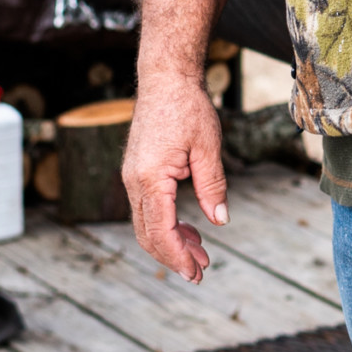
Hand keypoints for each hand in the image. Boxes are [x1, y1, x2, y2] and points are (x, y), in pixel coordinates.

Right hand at [124, 77, 228, 281]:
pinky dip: (167, 223)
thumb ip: (212, 186)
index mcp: (149, 179)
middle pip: (148, 234)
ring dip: (172, 242)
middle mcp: (134, 182)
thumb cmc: (188, 108)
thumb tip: (219, 220)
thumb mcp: (208, 148)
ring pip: (147, 223)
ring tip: (200, 254)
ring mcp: (133, 177)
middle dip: (174, 256)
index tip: (196, 272)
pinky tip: (189, 229)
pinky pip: (149, 208)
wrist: (166, 80)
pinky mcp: (138, 172)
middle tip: (201, 272)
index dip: (177, 256)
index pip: (160, 231)